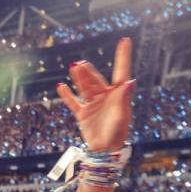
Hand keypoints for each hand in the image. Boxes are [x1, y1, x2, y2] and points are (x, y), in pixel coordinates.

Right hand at [56, 37, 133, 152]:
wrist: (104, 151)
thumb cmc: (117, 133)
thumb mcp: (122, 115)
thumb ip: (123, 98)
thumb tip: (129, 82)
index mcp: (118, 95)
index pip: (121, 71)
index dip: (123, 56)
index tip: (124, 40)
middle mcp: (105, 97)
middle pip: (96, 80)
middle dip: (88, 72)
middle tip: (80, 64)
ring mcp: (93, 104)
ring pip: (84, 87)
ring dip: (79, 78)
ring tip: (73, 67)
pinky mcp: (83, 114)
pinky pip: (73, 102)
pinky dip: (67, 95)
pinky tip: (61, 86)